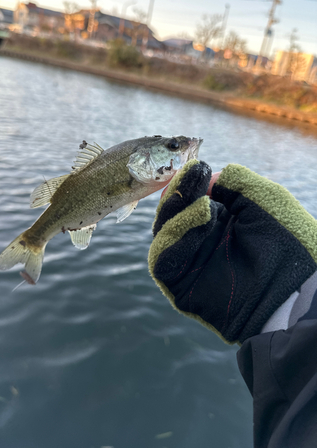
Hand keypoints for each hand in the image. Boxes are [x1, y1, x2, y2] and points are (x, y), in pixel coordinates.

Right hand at [148, 160, 316, 343]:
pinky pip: (162, 261)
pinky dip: (174, 237)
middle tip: (189, 179)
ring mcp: (189, 266)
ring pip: (163, 235)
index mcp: (218, 225)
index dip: (187, 184)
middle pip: (170, 216)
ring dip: (176, 213)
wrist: (296, 290)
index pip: (189, 201)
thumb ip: (234, 182)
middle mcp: (200, 244)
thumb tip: (206, 178)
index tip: (194, 168)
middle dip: (178, 195)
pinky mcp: (180, 287)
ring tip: (203, 204)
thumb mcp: (265, 198)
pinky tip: (199, 220)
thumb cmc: (289, 243)